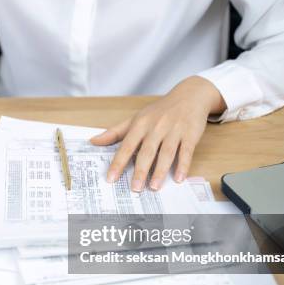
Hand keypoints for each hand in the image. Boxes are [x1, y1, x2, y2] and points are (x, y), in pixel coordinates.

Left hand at [91, 76, 225, 191]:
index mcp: (140, 124)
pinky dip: (183, 165)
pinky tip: (178, 178)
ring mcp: (174, 131)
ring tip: (154, 187)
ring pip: (166, 153)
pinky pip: (186, 151)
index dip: (118, 163)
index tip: (111, 178)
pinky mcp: (190, 134)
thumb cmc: (159, 111)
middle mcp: (156, 127)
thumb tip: (93, 141)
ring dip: (160, 171)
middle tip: (135, 188)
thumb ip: (115, 132)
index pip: (126, 146)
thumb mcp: (135, 118)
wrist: (189, 96)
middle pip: (147, 152)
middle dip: (140, 171)